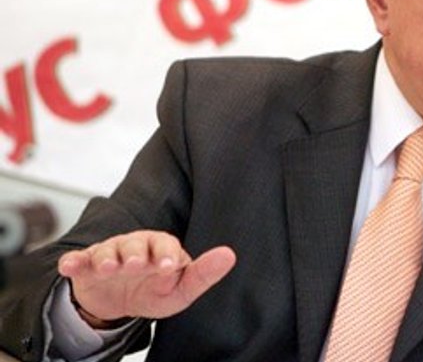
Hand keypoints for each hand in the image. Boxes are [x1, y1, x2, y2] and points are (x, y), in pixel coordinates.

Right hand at [57, 230, 235, 327]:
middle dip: (135, 254)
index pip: (166, 245)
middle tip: (136, 265)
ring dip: (107, 258)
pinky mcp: (86, 266)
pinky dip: (73, 262)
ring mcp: (109, 254)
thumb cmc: (155, 289)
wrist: (120, 299)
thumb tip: (229, 255)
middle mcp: (135, 246)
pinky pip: (78, 261)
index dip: (167, 255)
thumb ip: (203, 274)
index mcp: (161, 247)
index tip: (169, 267)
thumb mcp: (182, 289)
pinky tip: (71, 266)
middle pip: (134, 244)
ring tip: (108, 268)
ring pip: (107, 251)